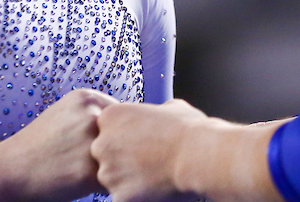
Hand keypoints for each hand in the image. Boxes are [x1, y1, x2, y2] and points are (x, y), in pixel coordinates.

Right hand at [0, 87, 118, 201]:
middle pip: (125, 137)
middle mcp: (92, 115)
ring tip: (85, 172)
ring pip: (122, 160)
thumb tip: (130, 126)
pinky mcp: (89, 171)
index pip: (121, 117)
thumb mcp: (64, 114)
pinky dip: (104, 187)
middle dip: (118, 151)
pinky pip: (114, 182)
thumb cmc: (38, 146)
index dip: (115, 135)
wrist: (9, 171)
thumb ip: (93, 114)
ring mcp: (92, 142)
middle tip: (91, 161)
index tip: (97, 145)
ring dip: (114, 169)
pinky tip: (82, 184)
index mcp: (87, 97)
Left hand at [92, 99, 206, 201]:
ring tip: (153, 176)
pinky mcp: (118, 196)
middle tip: (147, 162)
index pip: (107, 131)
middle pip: (104, 155)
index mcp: (110, 117)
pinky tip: (154, 189)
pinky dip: (136, 197)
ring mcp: (108, 172)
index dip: (125, 139)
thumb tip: (161, 114)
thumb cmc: (188, 129)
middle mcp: (102, 144)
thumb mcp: (168, 107)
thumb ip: (154, 112)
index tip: (143, 144)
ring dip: (127, 181)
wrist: (197, 155)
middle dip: (121, 160)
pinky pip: (123, 199)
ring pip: (112, 180)